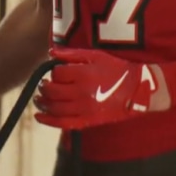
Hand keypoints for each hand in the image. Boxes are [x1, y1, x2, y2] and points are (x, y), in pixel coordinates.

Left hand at [33, 46, 157, 129]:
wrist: (136, 91)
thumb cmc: (116, 69)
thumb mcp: (96, 56)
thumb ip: (71, 54)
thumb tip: (50, 52)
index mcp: (84, 75)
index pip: (57, 74)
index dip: (53, 72)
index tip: (56, 72)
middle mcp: (82, 93)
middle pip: (52, 91)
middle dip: (44, 87)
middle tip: (42, 84)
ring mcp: (84, 109)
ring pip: (54, 108)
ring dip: (42, 103)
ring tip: (38, 99)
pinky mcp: (87, 121)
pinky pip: (63, 123)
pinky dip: (48, 121)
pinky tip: (39, 116)